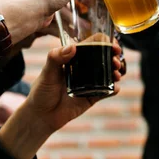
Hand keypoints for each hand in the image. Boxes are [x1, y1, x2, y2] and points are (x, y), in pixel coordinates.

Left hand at [0, 43, 123, 158]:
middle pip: (104, 57)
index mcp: (74, 58)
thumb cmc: (41, 91)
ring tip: (116, 73)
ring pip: (108, 73)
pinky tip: (115, 87)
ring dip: (116, 71)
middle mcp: (84, 68)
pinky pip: (107, 91)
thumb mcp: (47, 73)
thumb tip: (73, 47)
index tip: (112, 44)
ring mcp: (90, 82)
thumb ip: (56, 58)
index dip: (104, 42)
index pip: (92, 45)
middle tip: (116, 60)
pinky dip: (114, 89)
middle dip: (114, 56)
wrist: (41, 116)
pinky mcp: (92, 97)